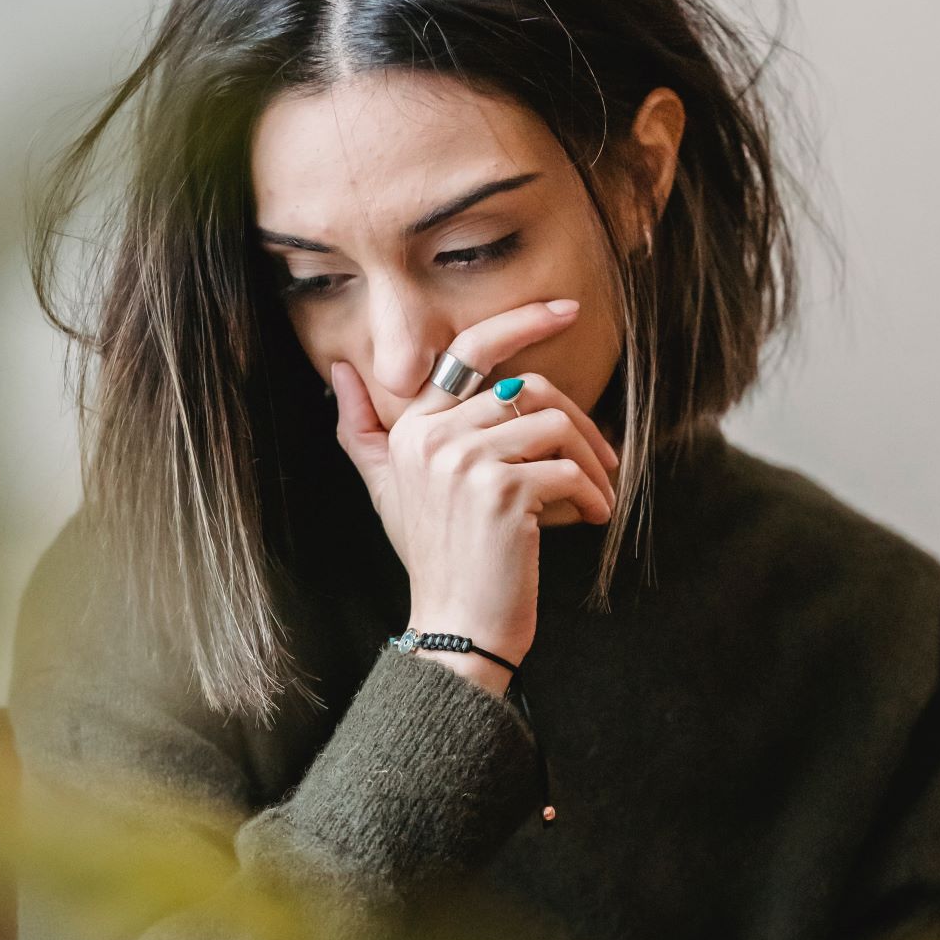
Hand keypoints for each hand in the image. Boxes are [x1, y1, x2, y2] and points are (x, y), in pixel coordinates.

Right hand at [331, 299, 618, 676]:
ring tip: (596, 495)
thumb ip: (365, 429)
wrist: (456, 628)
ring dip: (590, 462)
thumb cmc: (437, 559)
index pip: (469, 350)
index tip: (567, 311)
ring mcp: (465, 464)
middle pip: (527, 388)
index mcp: (410, 427)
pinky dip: (591, 495)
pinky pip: (566, 470)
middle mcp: (431, 437)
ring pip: (554, 425)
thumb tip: (338, 370)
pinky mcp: (503, 494)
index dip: (521, 322)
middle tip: (601, 460)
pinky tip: (592, 519)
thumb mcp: (389, 490)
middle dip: (577, 422)